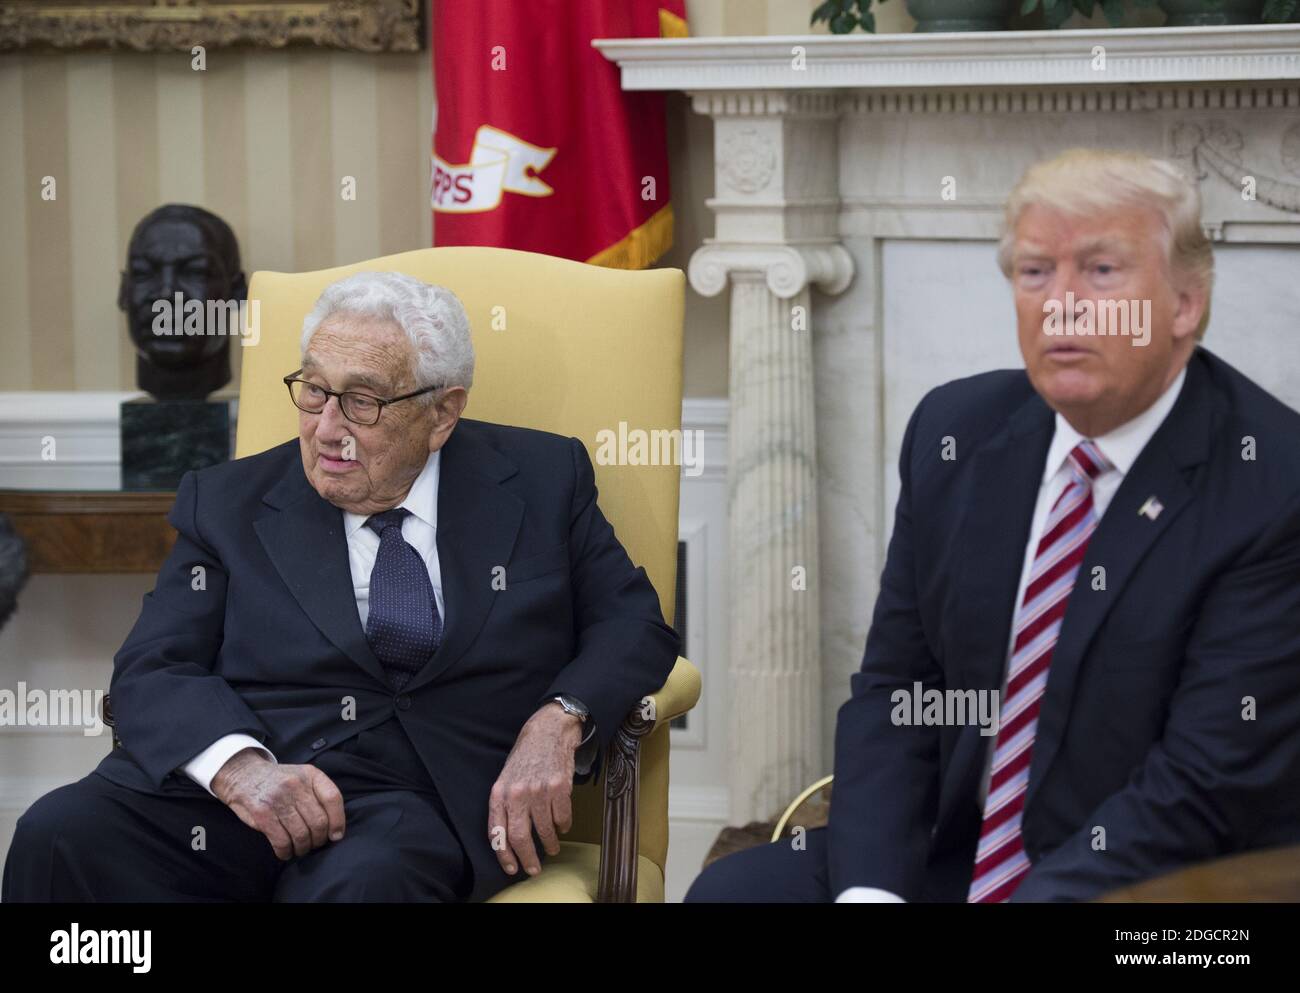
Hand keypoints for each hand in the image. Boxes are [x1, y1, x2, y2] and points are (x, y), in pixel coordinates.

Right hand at [211, 748, 345, 860]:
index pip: (333, 798)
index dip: (338, 821)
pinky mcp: (262, 813)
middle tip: (314, 844)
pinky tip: (285, 852)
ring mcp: (278, 799)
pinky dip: (286, 851)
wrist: (243, 773)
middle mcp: (296, 785)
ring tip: (301, 849)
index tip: (336, 835)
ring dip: (303, 847)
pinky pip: (281, 840)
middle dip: (319, 839)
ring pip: (301, 834)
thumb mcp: (302, 776)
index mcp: (310, 774)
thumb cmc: (279, 780)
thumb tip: (335, 826)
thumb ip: (318, 793)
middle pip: (318, 821)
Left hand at [487, 703, 582, 876]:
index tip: (511, 868)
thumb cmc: (526, 756)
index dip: (504, 854)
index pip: (497, 832)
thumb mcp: (506, 778)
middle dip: (527, 858)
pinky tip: (562, 827)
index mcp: (500, 793)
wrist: (549, 731)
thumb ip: (505, 805)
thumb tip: (508, 838)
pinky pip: (563, 818)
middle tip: (533, 869)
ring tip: (552, 848)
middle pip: (520, 837)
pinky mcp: (560, 788)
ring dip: (549, 844)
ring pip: (544, 830)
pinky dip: (563, 826)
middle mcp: (518, 794)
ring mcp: (539, 791)